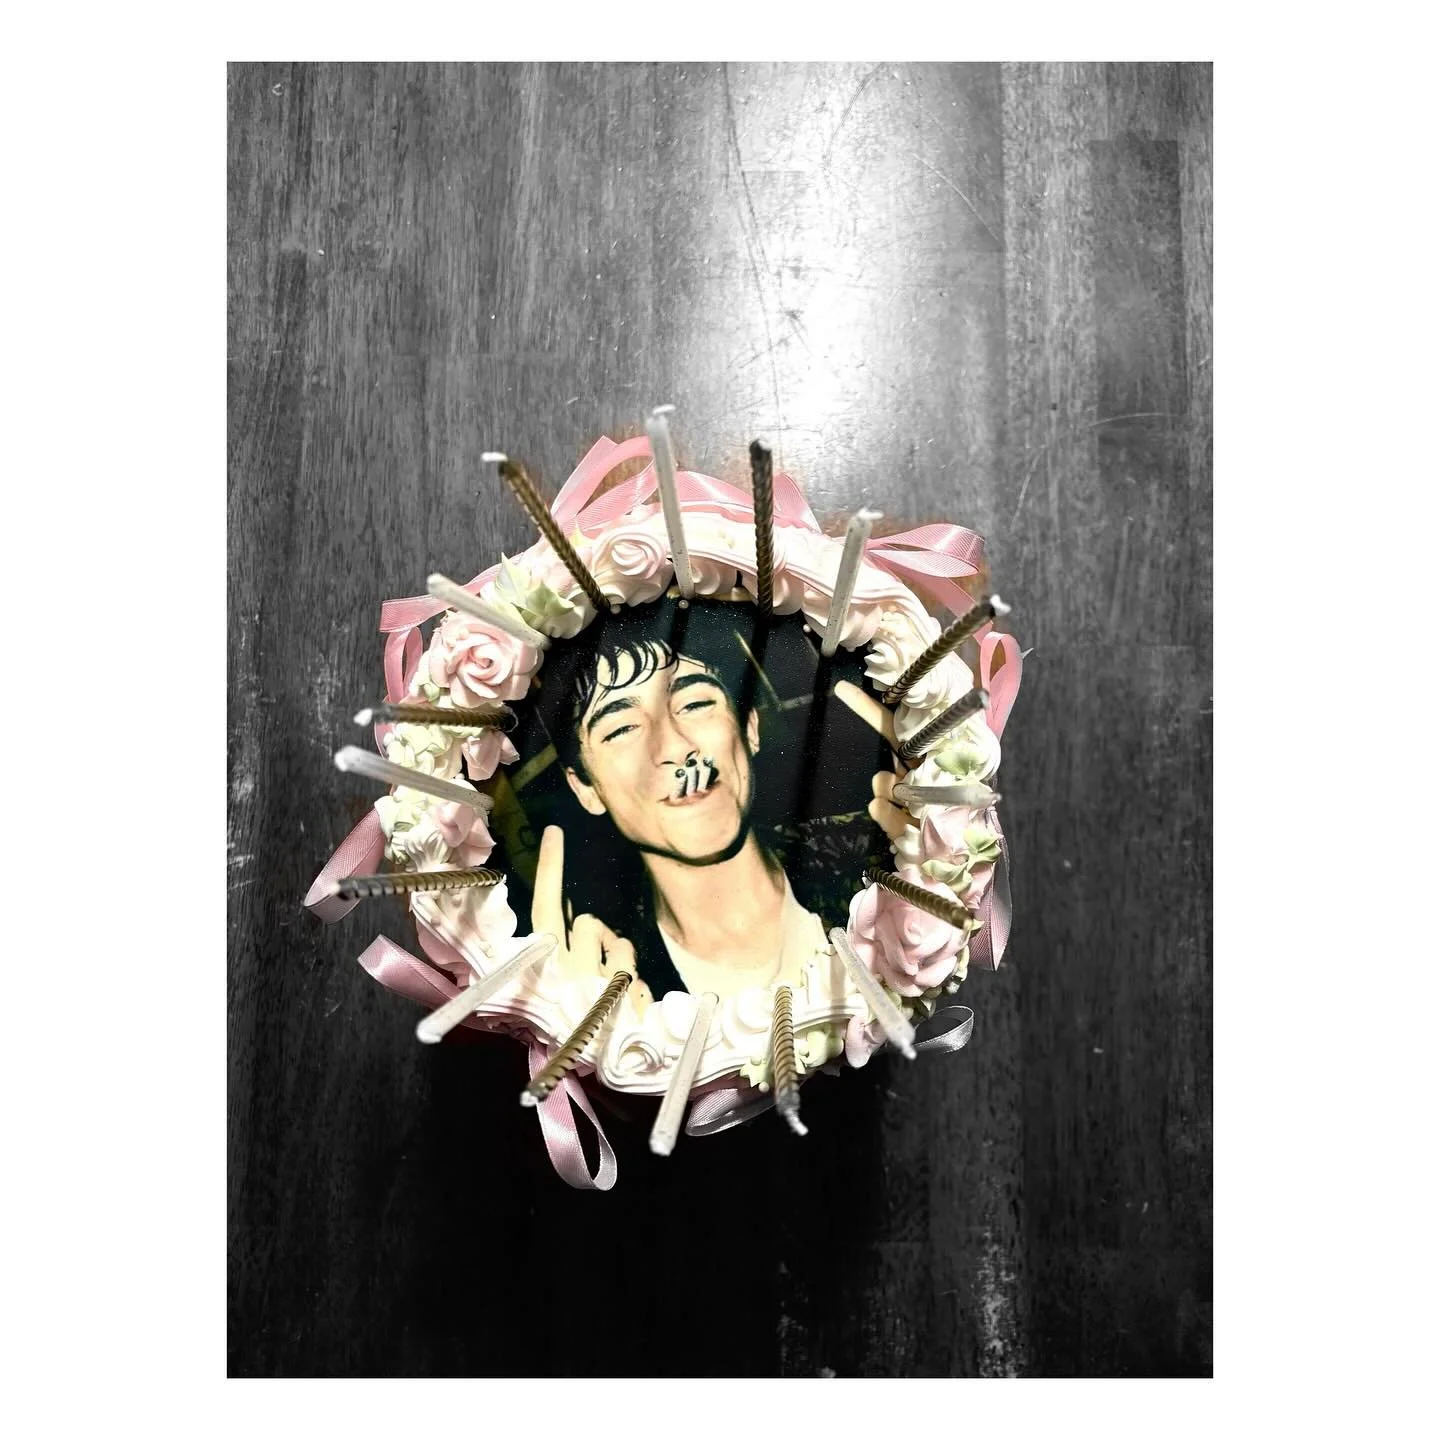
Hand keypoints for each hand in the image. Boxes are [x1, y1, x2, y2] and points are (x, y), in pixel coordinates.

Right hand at [530, 825, 653, 1010]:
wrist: (606, 1070)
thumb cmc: (584, 1025)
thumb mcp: (572, 986)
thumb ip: (580, 952)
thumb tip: (590, 923)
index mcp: (545, 967)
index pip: (545, 909)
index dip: (550, 870)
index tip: (554, 831)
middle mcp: (565, 972)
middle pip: (588, 923)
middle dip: (600, 936)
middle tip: (602, 961)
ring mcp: (595, 985)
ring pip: (620, 942)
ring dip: (624, 962)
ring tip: (617, 995)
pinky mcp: (624, 1000)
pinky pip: (641, 975)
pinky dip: (641, 992)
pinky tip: (631, 1014)